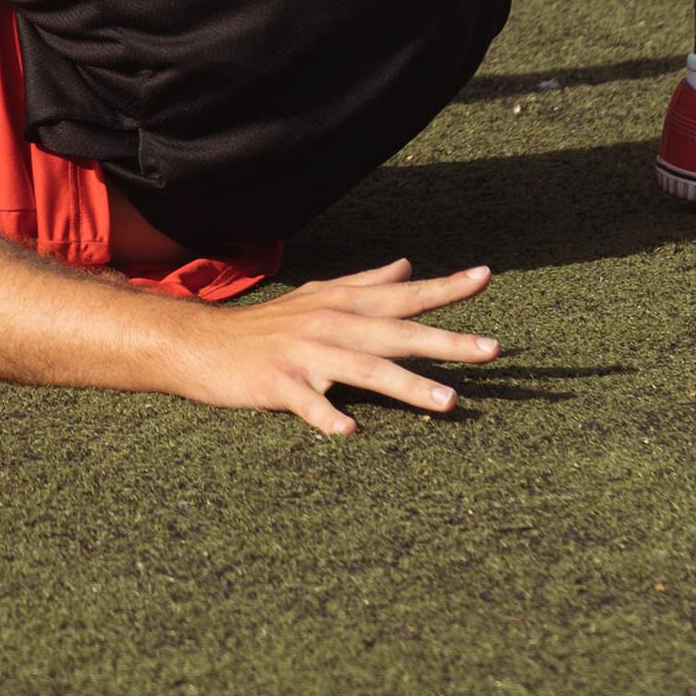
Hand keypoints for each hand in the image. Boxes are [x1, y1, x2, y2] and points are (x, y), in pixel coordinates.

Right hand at [164, 258, 496, 431]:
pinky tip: (350, 429)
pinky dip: (328, 414)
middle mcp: (331, 323)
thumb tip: (406, 265)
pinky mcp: (279, 383)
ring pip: (365, 368)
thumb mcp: (318, 295)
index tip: (485, 277)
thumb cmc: (267, 325)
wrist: (201, 343)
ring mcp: (306, 354)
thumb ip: (365, 283)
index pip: (403, 293)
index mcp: (343, 304)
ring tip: (450, 402)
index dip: (444, 287)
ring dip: (409, 384)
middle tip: (493, 350)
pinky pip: (309, 402)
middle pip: (397, 332)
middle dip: (446, 341)